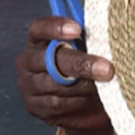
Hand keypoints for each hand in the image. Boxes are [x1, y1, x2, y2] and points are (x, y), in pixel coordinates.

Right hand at [16, 16, 115, 134]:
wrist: (84, 106)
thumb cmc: (84, 70)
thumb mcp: (86, 51)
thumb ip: (87, 41)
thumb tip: (106, 36)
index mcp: (38, 41)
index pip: (39, 28)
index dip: (55, 28)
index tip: (77, 29)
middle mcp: (28, 61)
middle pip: (49, 59)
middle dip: (80, 64)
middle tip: (107, 69)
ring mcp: (28, 85)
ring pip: (56, 84)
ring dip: (84, 86)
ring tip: (103, 85)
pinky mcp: (33, 107)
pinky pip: (57, 103)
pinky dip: (78, 101)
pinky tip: (89, 98)